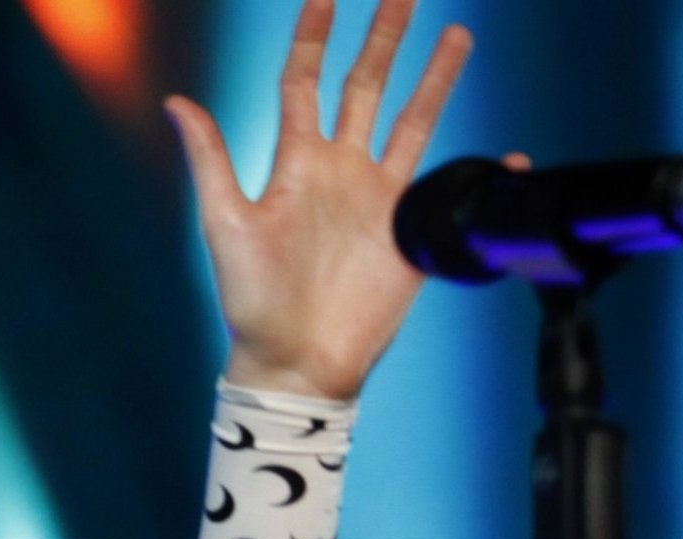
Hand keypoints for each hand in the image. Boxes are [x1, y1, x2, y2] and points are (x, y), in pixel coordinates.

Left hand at [165, 0, 521, 401]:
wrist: (296, 361)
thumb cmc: (253, 302)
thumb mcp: (224, 224)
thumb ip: (210, 160)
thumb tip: (175, 102)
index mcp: (295, 164)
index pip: (303, 83)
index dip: (312, 38)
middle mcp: (339, 171)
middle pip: (365, 86)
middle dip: (383, 38)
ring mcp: (378, 198)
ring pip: (412, 121)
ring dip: (435, 78)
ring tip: (457, 33)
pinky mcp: (410, 230)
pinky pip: (450, 187)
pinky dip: (482, 170)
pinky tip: (507, 154)